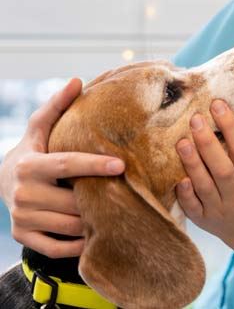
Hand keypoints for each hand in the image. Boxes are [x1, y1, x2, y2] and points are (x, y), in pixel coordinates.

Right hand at [0, 78, 124, 257]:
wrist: (1, 183)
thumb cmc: (33, 151)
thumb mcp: (40, 128)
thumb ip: (57, 106)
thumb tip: (77, 80)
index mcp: (30, 165)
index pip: (67, 165)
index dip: (94, 165)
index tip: (121, 165)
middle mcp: (23, 193)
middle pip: (73, 200)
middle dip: (99, 199)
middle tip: (126, 194)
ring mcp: (22, 217)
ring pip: (70, 225)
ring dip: (94, 221)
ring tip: (115, 212)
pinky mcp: (24, 236)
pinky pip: (59, 247)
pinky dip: (79, 244)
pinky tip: (96, 234)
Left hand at [175, 100, 233, 255]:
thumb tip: (220, 116)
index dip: (232, 128)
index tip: (218, 105)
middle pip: (223, 169)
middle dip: (208, 143)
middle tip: (195, 119)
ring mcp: (219, 210)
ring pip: (205, 186)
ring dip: (192, 163)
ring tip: (181, 141)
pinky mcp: (203, 220)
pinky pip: (193, 207)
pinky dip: (186, 193)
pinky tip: (179, 178)